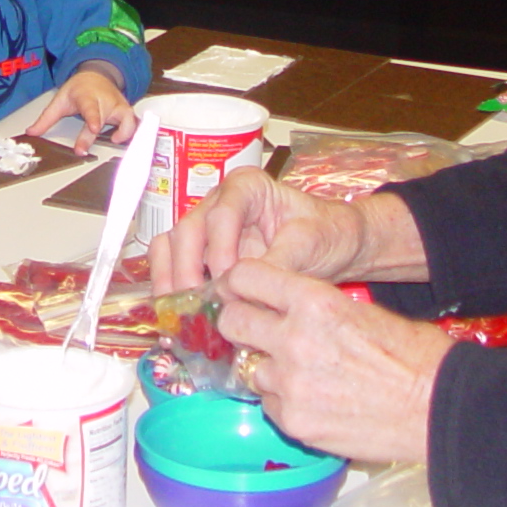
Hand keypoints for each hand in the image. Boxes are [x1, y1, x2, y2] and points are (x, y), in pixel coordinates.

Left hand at [23, 63, 136, 151]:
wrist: (98, 74)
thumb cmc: (79, 89)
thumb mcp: (60, 100)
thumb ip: (46, 118)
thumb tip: (31, 132)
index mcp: (87, 97)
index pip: (91, 108)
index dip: (94, 119)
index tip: (94, 129)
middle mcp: (105, 101)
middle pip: (106, 119)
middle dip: (96, 134)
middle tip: (84, 149)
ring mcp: (118, 105)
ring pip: (128, 119)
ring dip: (125, 132)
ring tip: (116, 141)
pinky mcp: (127, 111)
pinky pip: (134, 123)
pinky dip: (133, 132)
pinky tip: (125, 140)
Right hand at [153, 175, 425, 292]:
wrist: (336, 245)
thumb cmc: (326, 233)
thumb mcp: (310, 244)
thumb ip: (279, 262)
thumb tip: (242, 288)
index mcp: (246, 187)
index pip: (221, 214)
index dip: (219, 249)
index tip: (227, 280)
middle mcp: (218, 203)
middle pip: (188, 231)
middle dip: (187, 270)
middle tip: (196, 306)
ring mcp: (205, 228)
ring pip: (171, 247)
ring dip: (170, 282)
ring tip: (180, 316)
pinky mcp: (201, 255)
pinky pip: (172, 266)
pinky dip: (170, 291)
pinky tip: (178, 318)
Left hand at [213, 259, 446, 465]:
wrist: (438, 408)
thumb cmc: (413, 356)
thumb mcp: (363, 309)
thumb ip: (314, 306)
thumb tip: (281, 308)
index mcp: (313, 300)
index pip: (245, 277)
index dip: (239, 284)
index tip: (240, 293)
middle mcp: (293, 338)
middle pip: (232, 323)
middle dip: (241, 326)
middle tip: (255, 333)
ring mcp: (290, 383)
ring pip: (249, 369)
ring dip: (266, 369)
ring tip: (300, 373)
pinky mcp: (294, 420)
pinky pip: (269, 404)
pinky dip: (283, 402)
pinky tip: (313, 400)